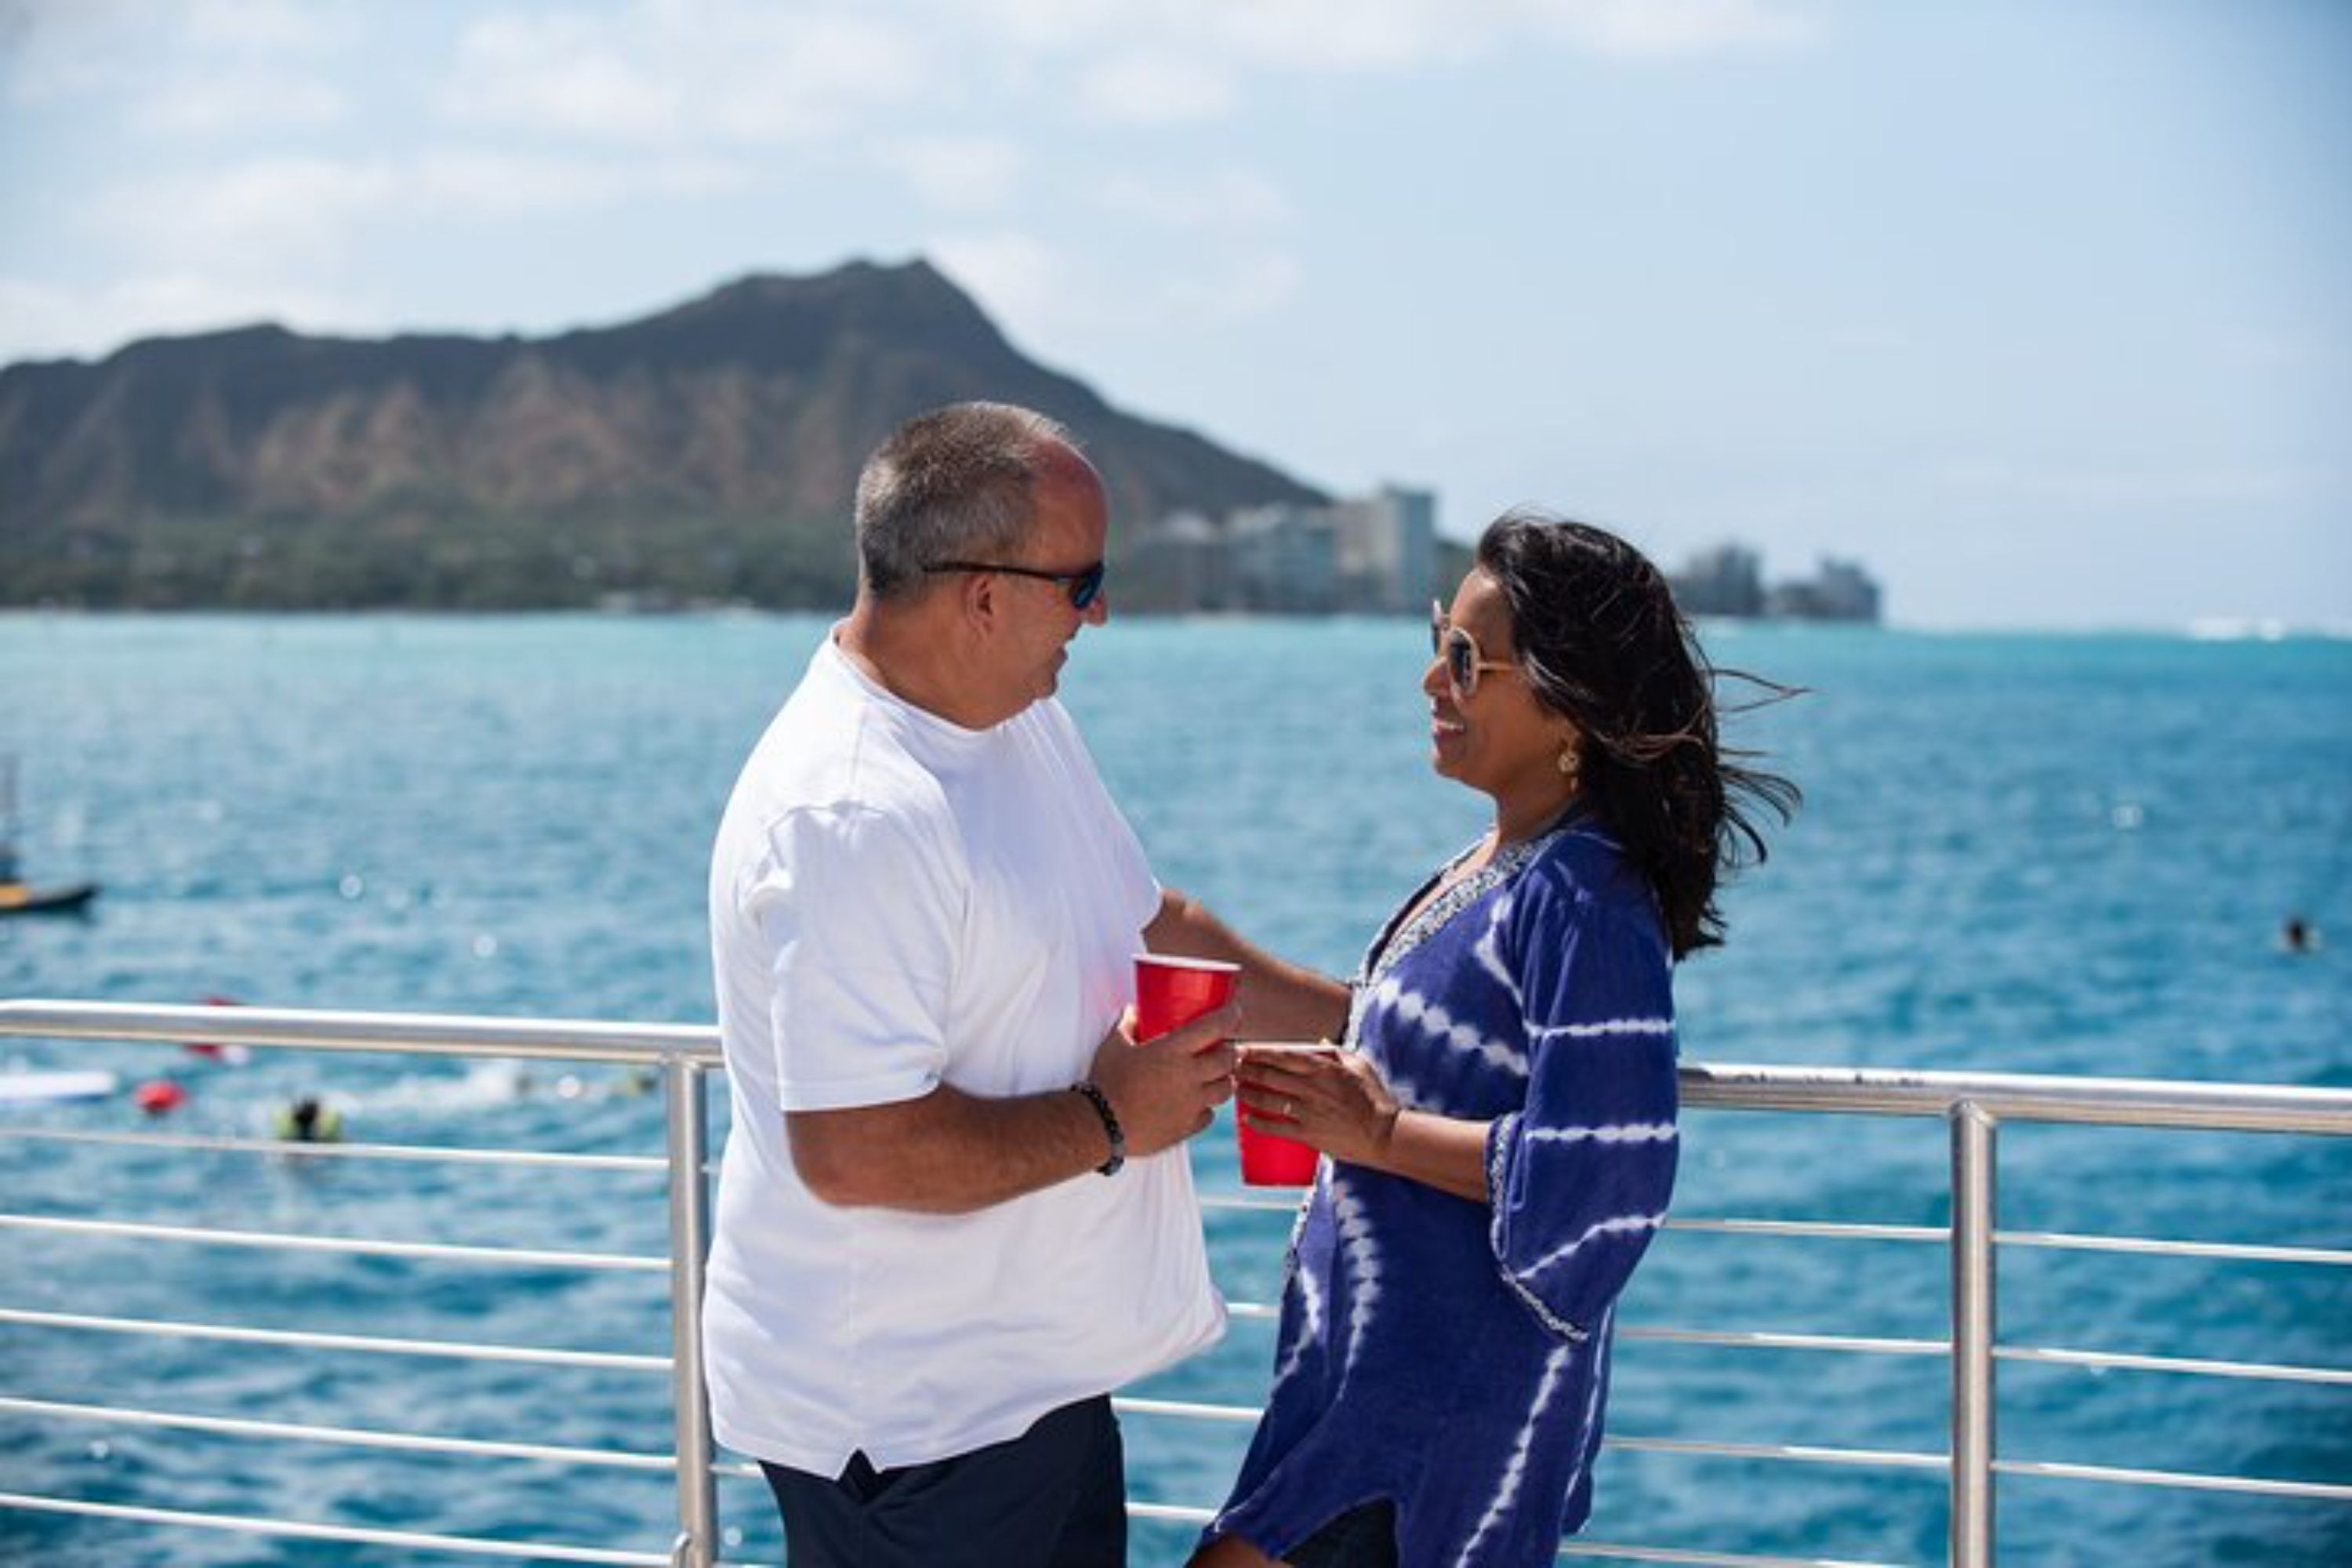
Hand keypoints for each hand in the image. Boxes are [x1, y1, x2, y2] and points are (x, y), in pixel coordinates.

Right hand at [1089, 1002, 1241, 1158]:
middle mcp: (1189, 1076)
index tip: (1234, 1012)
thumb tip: (1132, 1011)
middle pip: (1228, 1060)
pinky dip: (1206, 1108)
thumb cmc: (1106, 1082)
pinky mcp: (1187, 1127)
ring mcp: (1191, 1104)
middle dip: (1231, 1052)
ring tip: (1216, 1076)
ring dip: (1224, 1080)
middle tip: (1225, 1049)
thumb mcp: (1113, 1046)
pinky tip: (1196, 1104)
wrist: (1100, 1125)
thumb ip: (1127, 1025)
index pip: (1214, 1027)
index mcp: (1173, 1051)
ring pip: (1226, 1090)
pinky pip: (1208, 1115)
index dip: (1230, 1016)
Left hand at [1235, 1042, 1398, 1168]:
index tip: (1243, 1049)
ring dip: (1246, 1092)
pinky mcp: (1308, 1134)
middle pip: (1269, 1075)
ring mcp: (1307, 1111)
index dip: (1258, 1052)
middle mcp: (1311, 1087)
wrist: (1384, 1134)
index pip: (1282, 1056)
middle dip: (1246, 1070)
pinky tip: (1246, 1119)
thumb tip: (1318, 1043)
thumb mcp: (1359, 1066)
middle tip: (1230, 1067)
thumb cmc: (1375, 1098)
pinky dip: (1258, 1122)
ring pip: (1267, 1099)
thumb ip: (1337, 1053)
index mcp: (1323, 1068)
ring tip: (1235, 1088)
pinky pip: (1276, 1127)